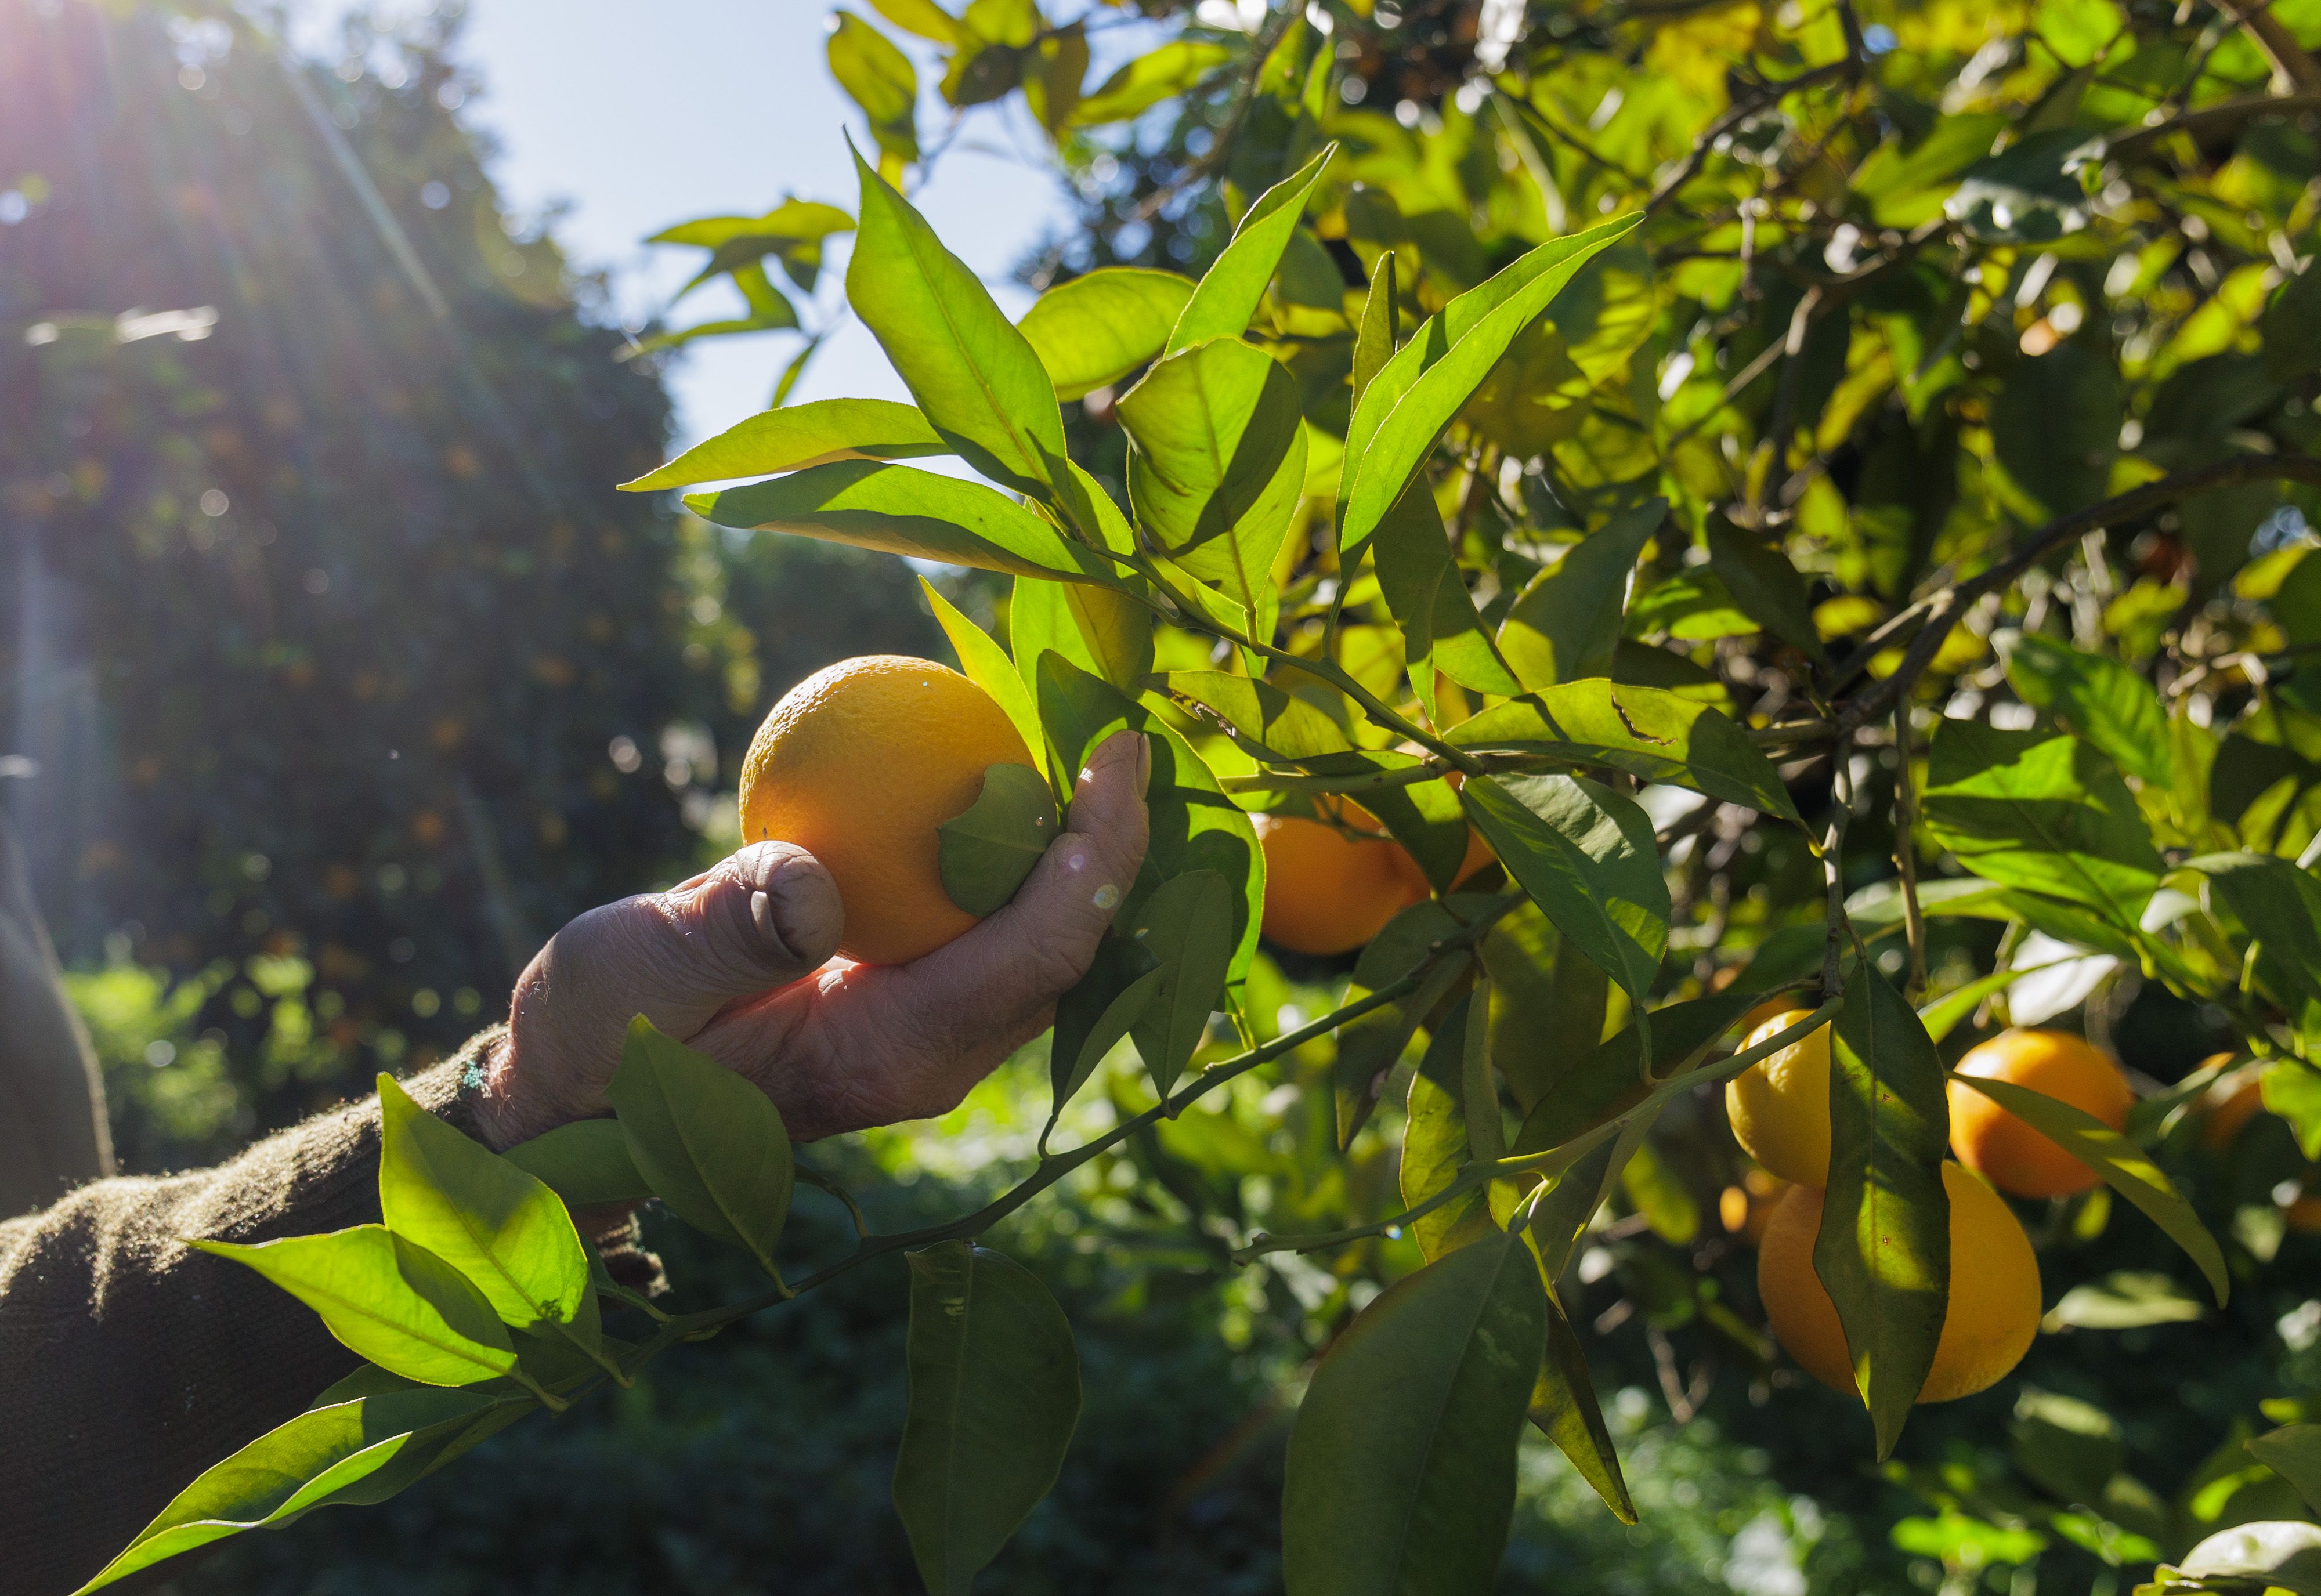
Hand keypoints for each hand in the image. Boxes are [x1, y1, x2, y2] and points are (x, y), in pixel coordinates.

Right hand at [471, 731, 1150, 1147]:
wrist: (579, 1093)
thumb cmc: (600, 1038)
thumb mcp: (635, 975)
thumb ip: (724, 932)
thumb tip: (816, 888)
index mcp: (891, 1055)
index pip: (1038, 953)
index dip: (1096, 856)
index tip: (1118, 752)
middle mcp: (934, 1055)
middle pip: (1072, 948)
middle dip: (1118, 845)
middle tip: (1124, 729)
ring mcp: (927, 1033)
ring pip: (1044, 938)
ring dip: (1076, 848)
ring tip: (1088, 738)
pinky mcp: (906, 1003)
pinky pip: (990, 925)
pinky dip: (1013, 853)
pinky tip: (1004, 771)